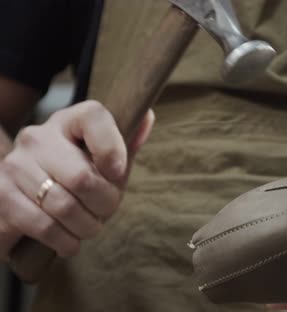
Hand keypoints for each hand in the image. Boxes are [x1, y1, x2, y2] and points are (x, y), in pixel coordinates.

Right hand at [0, 100, 153, 259]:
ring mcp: (14, 166)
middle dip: (104, 204)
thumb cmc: (77, 179)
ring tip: (89, 227)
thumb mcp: (104, 161)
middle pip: (82, 177)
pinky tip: (69, 241)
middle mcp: (37, 138)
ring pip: (63, 206)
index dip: (113, 149)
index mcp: (68, 122)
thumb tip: (147, 117)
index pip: (94, 116)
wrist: (26, 201)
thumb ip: (126, 143)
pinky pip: (43, 226)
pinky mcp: (0, 197)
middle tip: (105, 211)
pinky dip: (64, 241)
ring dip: (86, 227)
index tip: (117, 173)